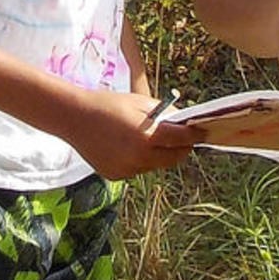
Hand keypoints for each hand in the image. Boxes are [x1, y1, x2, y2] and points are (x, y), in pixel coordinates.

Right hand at [62, 89, 203, 179]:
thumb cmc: (111, 104)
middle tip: (183, 139)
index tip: (202, 132)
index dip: (195, 135)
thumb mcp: (142, 103)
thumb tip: (184, 122)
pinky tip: (127, 146)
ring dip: (159, 154)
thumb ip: (166, 115)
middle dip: (181, 148)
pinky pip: (138, 169)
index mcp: (148, 136)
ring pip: (155, 164)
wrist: (75, 119)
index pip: (182, 139)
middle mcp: (140, 157)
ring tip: (147, 138)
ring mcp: (128, 169)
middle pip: (174, 158)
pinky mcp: (117, 176)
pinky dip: (140, 160)